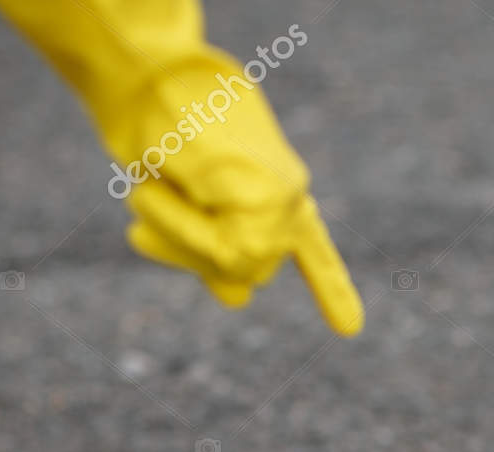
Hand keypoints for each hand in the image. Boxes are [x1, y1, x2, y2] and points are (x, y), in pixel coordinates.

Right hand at [0, 0, 361, 333]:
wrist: (152, 81)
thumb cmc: (168, 142)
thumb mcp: (190, 209)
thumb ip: (218, 255)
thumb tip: (239, 299)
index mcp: (279, 201)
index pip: (312, 253)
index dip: (331, 288)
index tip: (350, 328)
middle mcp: (289, 202)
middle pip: (241, 271)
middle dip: (186, 250)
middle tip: (143, 210)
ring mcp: (280, 199)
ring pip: (228, 261)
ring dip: (175, 229)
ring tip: (157, 184)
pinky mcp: (261, 192)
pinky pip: (218, 241)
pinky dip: (180, 222)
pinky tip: (176, 197)